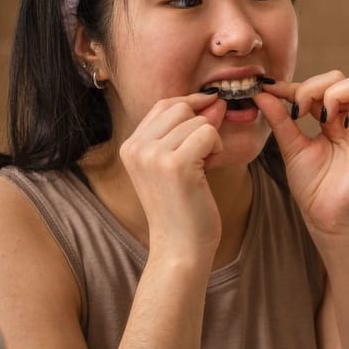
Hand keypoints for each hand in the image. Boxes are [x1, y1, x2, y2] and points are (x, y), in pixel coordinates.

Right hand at [119, 93, 225, 256]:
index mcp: (130, 146)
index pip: (164, 104)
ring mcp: (153, 155)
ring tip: (204, 167)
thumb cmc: (183, 208)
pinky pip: (209, 133)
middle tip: (206, 153)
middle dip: (202, 123)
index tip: (211, 116)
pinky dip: (218, 148)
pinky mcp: (176, 164)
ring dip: (212, 140)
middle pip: (180, 107)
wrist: (180, 248)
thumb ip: (187, 131)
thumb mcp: (176, 164)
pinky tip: (210, 169)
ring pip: (197, 120)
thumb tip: (214, 100)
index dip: (191, 105)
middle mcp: (136, 147)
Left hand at [253, 72, 348, 241]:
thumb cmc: (312, 186)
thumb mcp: (291, 146)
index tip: (271, 90)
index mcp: (334, 120)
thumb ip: (280, 119)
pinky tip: (339, 125)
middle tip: (298, 110)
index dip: (296, 85)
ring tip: (320, 117)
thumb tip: (262, 93)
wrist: (324, 217)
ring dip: (335, 93)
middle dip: (315, 87)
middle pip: (343, 78)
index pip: (321, 87)